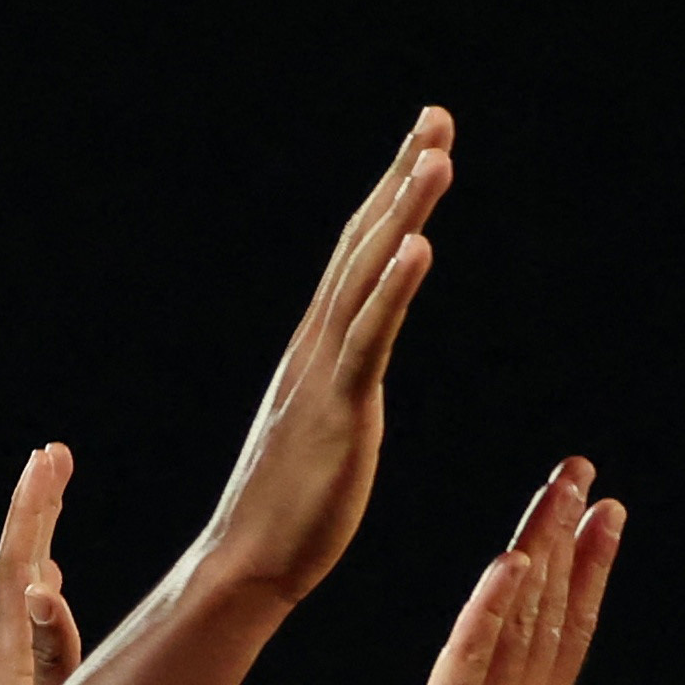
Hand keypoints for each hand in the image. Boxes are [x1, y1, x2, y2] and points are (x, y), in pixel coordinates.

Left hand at [0, 445, 84, 684]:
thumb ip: (48, 659)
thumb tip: (41, 589)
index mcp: (8, 657)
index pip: (17, 566)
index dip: (33, 510)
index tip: (50, 457)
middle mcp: (4, 659)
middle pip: (17, 567)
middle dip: (35, 508)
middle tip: (54, 455)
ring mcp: (13, 676)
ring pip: (25, 592)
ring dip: (39, 538)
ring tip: (52, 489)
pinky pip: (35, 627)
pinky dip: (45, 589)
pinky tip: (50, 580)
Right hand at [193, 112, 453, 608]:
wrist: (246, 567)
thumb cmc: (287, 518)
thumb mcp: (323, 436)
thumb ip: (340, 396)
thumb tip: (353, 383)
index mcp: (316, 353)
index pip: (358, 258)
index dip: (391, 199)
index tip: (424, 145)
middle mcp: (314, 348)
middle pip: (362, 244)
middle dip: (401, 178)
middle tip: (437, 117)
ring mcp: (322, 375)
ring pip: (367, 276)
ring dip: (402, 212)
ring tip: (438, 157)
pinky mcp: (337, 411)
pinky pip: (368, 339)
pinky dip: (392, 289)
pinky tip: (418, 246)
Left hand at [322, 463, 622, 684]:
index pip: (563, 641)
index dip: (585, 578)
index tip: (602, 523)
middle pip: (552, 619)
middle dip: (573, 545)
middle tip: (588, 478)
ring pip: (521, 627)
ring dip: (542, 553)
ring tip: (561, 493)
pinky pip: (469, 664)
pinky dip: (491, 612)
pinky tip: (509, 564)